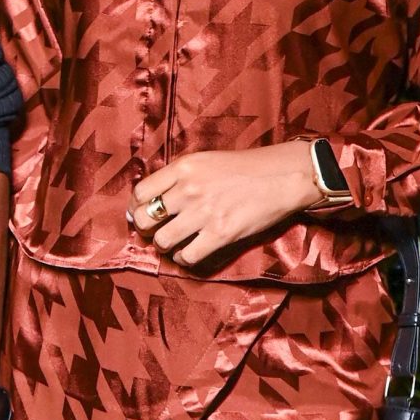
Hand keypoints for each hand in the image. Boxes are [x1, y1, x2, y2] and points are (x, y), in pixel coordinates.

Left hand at [130, 144, 321, 267]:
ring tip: (175, 243)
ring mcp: (204, 212)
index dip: (136, 208)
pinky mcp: (220, 233)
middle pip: (145, 219)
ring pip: (162, 241)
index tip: (142, 214)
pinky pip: (187, 256)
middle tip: (157, 231)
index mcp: (184, 167)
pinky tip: (190, 252)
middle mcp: (189, 189)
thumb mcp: (206, 160)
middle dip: (147, 230)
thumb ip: (179, 177)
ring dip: (165, 246)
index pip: (141, 192)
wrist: (283, 177)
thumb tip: (150, 200)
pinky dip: (184, 259)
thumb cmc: (245, 168)